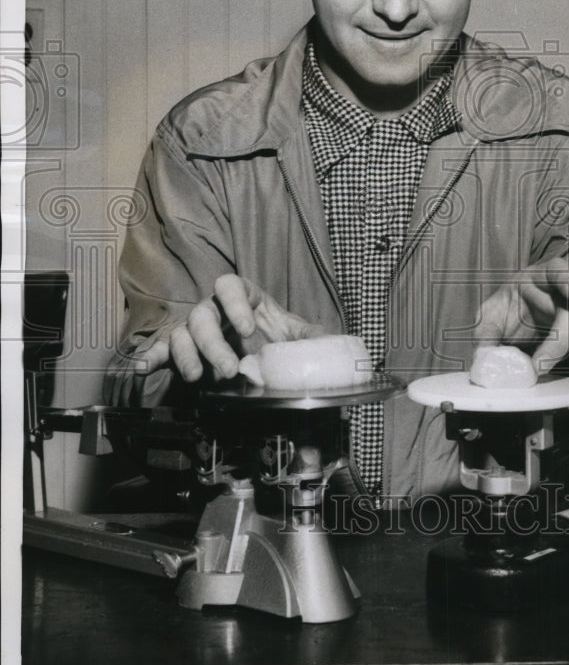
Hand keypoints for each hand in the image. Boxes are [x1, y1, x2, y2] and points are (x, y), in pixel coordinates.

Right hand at [133, 275, 325, 381]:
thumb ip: (312, 336)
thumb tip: (330, 345)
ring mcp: (196, 330)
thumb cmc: (279, 338)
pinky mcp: (184, 352)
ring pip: (182, 334)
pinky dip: (151, 357)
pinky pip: (163, 350)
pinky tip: (143, 367)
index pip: (230, 286)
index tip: (247, 328)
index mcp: (243, 297)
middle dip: (213, 344)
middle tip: (229, 370)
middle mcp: (214, 310)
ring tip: (199, 378)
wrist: (267, 359)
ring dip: (188, 356)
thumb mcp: (299, 335)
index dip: (234, 304)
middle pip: (203, 315)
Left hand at [473, 257, 568, 373]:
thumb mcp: (490, 319)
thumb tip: (486, 362)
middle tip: (542, 364)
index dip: (565, 278)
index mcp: (538, 276)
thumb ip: (486, 337)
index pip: (555, 268)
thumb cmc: (508, 311)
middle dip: (562, 338)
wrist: (517, 320)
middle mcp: (567, 287)